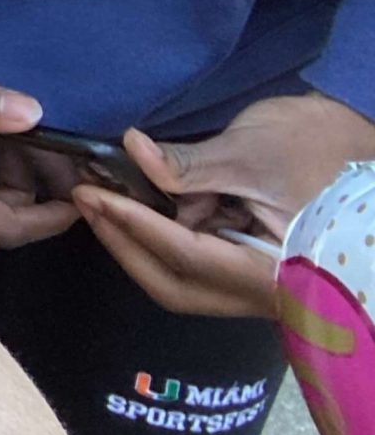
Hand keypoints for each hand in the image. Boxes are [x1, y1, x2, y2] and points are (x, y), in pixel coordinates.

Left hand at [76, 93, 374, 317]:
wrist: (361, 142)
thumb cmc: (319, 147)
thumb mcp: (251, 152)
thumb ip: (188, 165)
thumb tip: (131, 150)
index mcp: (275, 275)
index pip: (187, 257)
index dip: (134, 225)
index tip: (90, 196)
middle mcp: (264, 291)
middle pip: (175, 284)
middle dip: (125, 243)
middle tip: (86, 200)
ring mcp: (255, 280)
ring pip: (180, 276)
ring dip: (138, 238)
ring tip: (102, 196)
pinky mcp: (247, 262)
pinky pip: (193, 260)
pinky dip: (161, 233)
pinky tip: (135, 202)